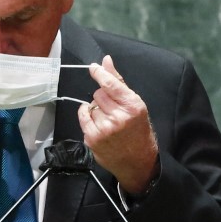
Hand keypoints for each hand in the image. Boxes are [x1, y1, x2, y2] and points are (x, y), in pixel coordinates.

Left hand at [78, 55, 158, 194]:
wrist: (137, 161)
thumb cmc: (137, 131)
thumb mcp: (135, 105)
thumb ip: (119, 82)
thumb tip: (106, 61)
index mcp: (133, 106)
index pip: (110, 84)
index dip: (100, 73)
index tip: (93, 67)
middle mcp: (118, 117)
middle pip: (98, 93)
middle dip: (103, 98)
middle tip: (112, 109)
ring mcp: (104, 129)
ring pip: (90, 105)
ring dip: (96, 109)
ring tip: (108, 121)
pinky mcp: (93, 138)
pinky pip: (82, 115)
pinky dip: (87, 115)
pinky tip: (97, 122)